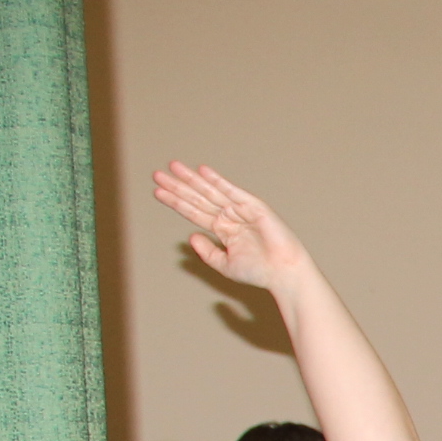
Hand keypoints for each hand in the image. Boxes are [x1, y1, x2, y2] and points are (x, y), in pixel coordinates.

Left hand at [152, 162, 307, 289]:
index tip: (157, 192)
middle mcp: (231, 216)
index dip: (176, 202)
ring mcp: (242, 210)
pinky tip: (202, 171)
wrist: (284, 273)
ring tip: (173, 167)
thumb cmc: (260, 272)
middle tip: (157, 174)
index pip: (194, 212)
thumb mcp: (225, 264)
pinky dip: (218, 181)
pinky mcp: (254, 206)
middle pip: (199, 198)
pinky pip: (232, 191)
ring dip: (192, 179)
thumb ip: (207, 252)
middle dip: (178, 186)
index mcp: (224, 229)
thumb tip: (190, 236)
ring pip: (211, 192)